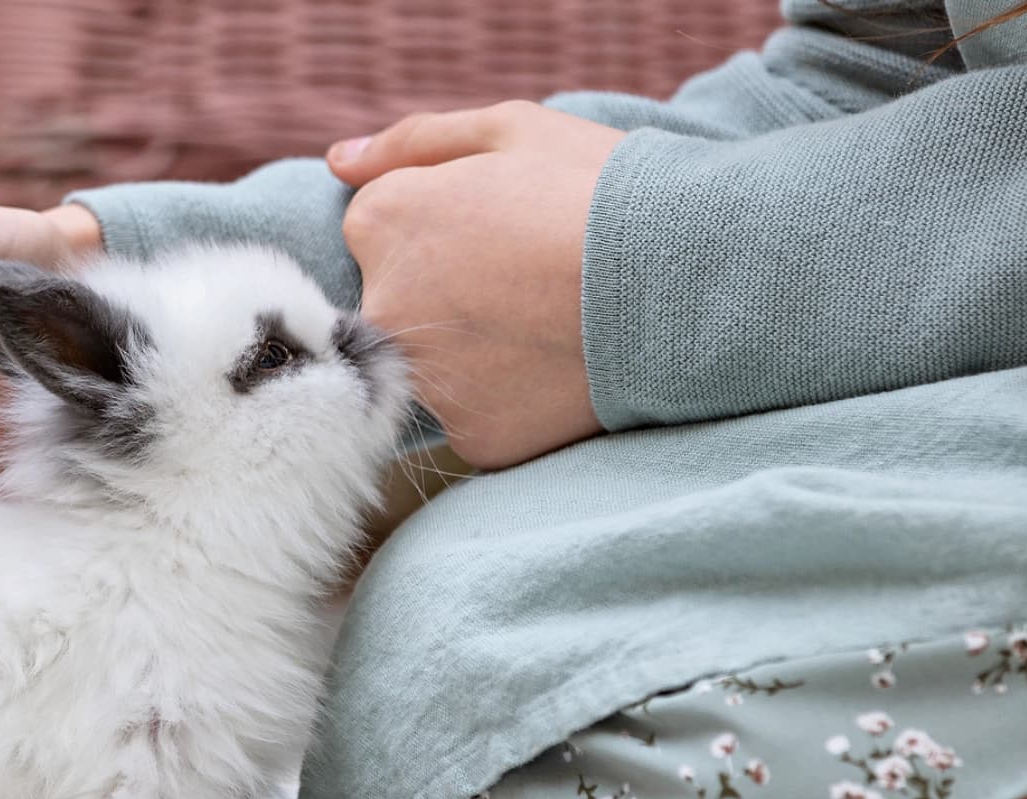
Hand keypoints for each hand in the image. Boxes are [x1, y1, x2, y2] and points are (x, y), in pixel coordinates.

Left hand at [327, 102, 623, 468]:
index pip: (377, 231)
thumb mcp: (512, 132)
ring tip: (551, 322)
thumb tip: (340, 164)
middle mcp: (384, 308)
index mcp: (383, 225)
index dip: (442, 222)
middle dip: (451, 290)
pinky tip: (560, 368)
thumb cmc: (601, 192)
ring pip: (439, 366)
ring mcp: (427, 382)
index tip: (500, 226)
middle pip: (399, 302)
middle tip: (529, 279)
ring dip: (481, 349)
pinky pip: (480, 416)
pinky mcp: (472, 437)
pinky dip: (514, 399)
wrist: (687, 281)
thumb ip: (412, 144)